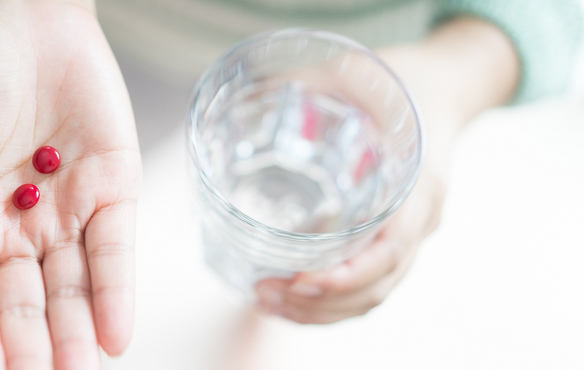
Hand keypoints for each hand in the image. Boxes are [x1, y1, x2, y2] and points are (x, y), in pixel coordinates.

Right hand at [0, 2, 140, 368]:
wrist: (25, 17)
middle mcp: (15, 230)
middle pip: (23, 304)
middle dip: (30, 350)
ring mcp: (66, 214)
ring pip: (71, 288)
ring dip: (75, 335)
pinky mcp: (112, 190)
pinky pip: (115, 248)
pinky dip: (116, 290)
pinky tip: (115, 335)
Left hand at [255, 17, 518, 323]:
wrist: (444, 87)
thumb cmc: (405, 81)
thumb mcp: (365, 71)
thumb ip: (316, 82)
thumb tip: (256, 95)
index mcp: (419, 183)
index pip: (392, 248)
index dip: (349, 275)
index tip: (302, 281)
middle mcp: (420, 217)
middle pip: (378, 284)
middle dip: (322, 303)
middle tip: (267, 294)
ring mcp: (410, 232)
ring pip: (373, 294)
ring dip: (322, 311)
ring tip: (269, 304)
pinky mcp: (392, 237)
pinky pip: (370, 284)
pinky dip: (333, 303)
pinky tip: (292, 301)